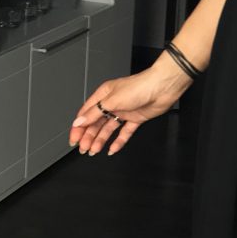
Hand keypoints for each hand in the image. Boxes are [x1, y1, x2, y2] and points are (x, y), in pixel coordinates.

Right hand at [69, 58, 195, 155]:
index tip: (73, 139)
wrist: (162, 88)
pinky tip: (112, 149)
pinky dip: (118, 141)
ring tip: (93, 151)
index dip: (78, 127)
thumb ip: (94, 113)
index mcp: (103, 95)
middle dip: (88, 136)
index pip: (86, 113)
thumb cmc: (139, 86)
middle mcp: (112, 103)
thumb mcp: (111, 100)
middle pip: (96, 123)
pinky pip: (124, 132)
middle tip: (83, 149)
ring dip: (100, 140)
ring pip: (108, 129)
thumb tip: (79, 121)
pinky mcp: (135, 119)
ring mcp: (124, 111)